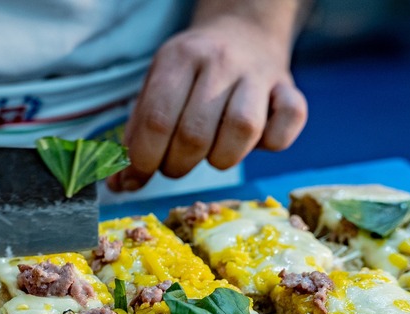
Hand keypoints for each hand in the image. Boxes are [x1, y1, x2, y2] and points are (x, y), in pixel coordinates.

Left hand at [108, 0, 309, 191]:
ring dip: (222, 159)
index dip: (142, 161)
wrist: (244, 31)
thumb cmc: (193, 73)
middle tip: (176, 164)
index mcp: (179, 58)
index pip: (155, 121)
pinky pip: (287, 126)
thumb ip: (137, 135)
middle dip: (178, 165)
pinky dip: (272, 143)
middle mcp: (219, 62)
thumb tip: (119, 185)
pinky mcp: (290, 90)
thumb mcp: (157, 87)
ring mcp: (258, 75)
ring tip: (213, 154)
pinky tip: (256, 141)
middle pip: (194, 134)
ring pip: (242, 131)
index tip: (137, 177)